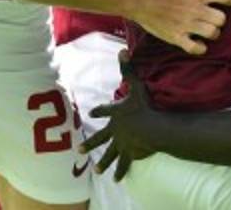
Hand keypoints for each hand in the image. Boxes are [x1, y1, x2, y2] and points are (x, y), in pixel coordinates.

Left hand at [79, 57, 156, 180]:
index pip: (104, 110)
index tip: (91, 113)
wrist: (152, 128)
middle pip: (100, 137)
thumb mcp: (136, 86)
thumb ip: (129, 70)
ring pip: (110, 154)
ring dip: (103, 162)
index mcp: (116, 114)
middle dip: (90, 143)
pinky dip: (120, 171)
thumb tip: (122, 50)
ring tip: (97, 170)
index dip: (98, 110)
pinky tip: (116, 179)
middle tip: (79, 150)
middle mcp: (115, 131)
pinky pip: (124, 164)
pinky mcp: (131, 154)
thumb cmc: (144, 107)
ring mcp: (122, 144)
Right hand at [134, 0, 230, 54]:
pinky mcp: (176, 37)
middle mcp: (194, 10)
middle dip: (220, 17)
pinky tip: (199, 42)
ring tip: (208, 28)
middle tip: (214, 15)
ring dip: (213, 31)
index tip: (227, 0)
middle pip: (221, 18)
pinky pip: (194, 48)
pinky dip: (200, 47)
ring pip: (212, 33)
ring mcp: (185, 25)